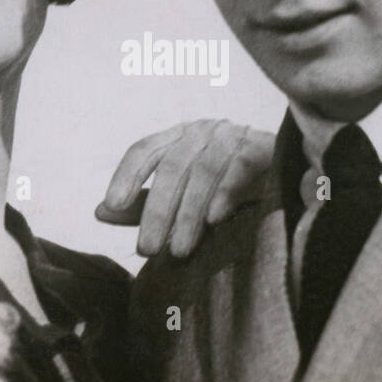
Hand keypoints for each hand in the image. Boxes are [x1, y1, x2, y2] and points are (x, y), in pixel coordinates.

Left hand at [95, 119, 274, 257]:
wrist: (280, 176)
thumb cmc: (222, 189)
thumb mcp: (179, 198)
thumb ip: (142, 205)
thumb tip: (100, 212)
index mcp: (176, 138)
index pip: (144, 150)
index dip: (126, 176)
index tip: (112, 206)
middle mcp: (201, 131)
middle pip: (172, 166)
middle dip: (157, 210)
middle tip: (147, 249)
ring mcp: (232, 136)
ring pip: (203, 171)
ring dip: (188, 213)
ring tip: (179, 250)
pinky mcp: (261, 149)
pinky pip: (239, 168)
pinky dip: (225, 193)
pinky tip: (215, 219)